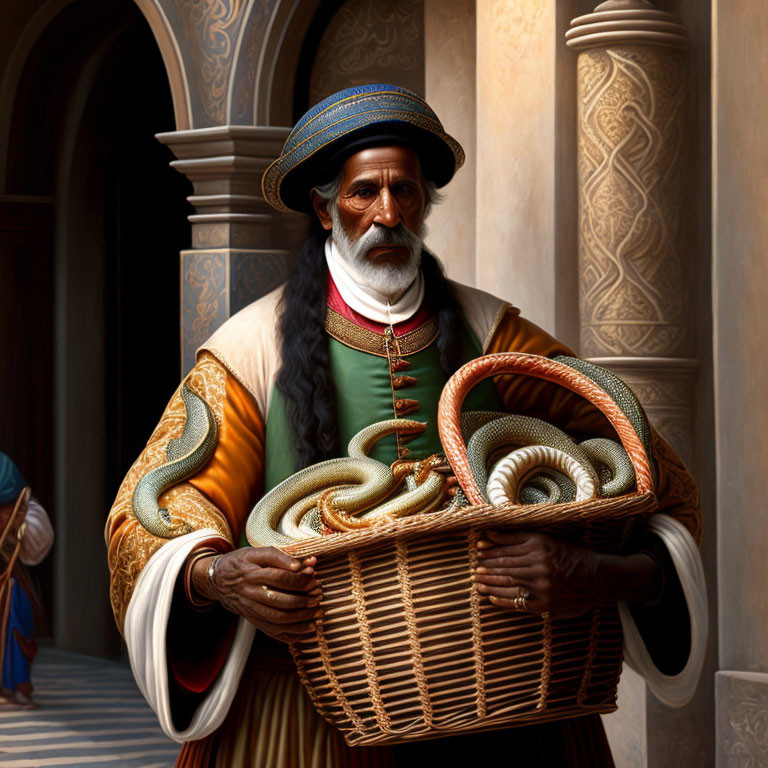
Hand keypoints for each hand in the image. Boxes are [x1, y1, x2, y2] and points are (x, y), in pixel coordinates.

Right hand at [192, 547, 320, 641]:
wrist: (216, 580)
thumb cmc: (241, 562)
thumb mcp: (255, 552)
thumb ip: (278, 556)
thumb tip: (300, 564)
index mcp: (251, 572)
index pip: (279, 577)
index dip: (299, 579)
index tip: (314, 577)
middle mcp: (249, 592)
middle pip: (279, 601)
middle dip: (302, 601)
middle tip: (318, 598)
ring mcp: (250, 609)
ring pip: (276, 619)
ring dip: (300, 619)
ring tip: (316, 615)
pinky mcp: (251, 619)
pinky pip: (271, 631)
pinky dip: (290, 634)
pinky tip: (304, 631)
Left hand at [475, 530, 602, 618]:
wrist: (598, 577)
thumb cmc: (572, 555)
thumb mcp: (548, 539)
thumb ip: (519, 536)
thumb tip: (490, 534)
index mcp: (539, 546)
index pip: (507, 550)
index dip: (490, 551)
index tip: (478, 552)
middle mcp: (539, 565)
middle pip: (505, 566)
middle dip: (487, 568)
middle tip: (474, 570)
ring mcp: (542, 586)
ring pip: (509, 583)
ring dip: (490, 584)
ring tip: (478, 583)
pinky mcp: (546, 604)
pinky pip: (519, 603)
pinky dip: (503, 600)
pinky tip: (491, 597)